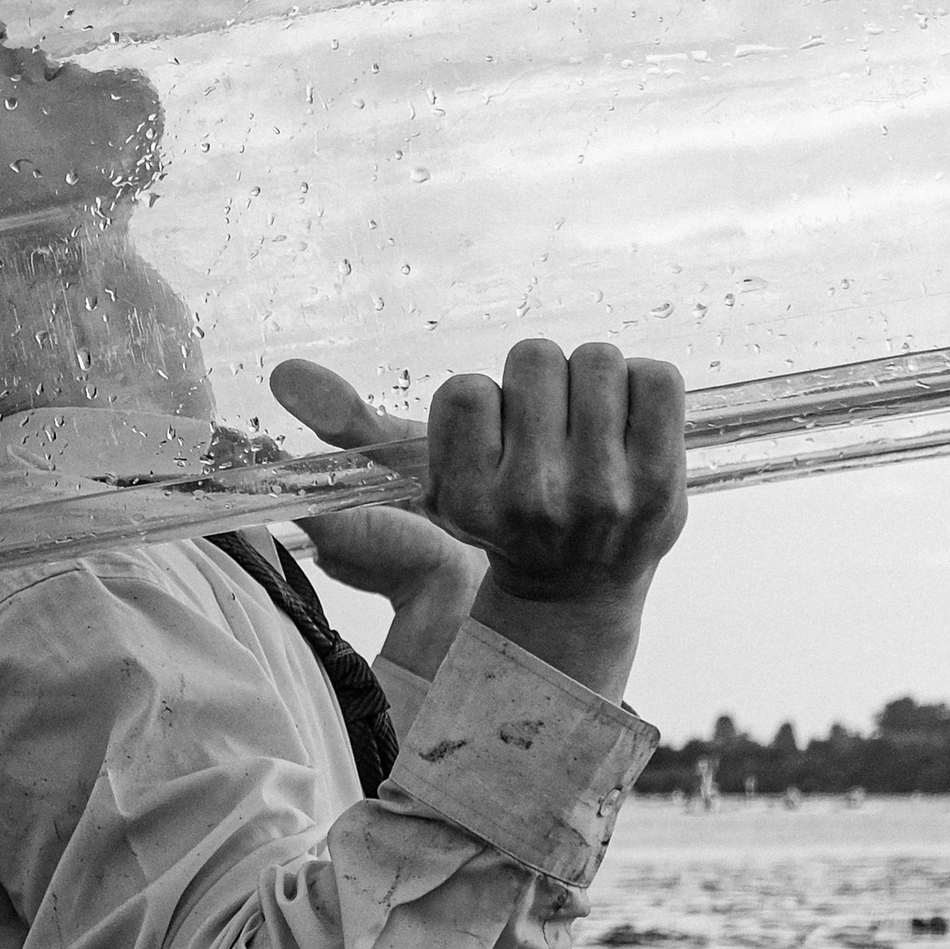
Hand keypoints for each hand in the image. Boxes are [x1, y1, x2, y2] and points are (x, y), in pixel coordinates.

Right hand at [273, 339, 685, 702]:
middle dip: (537, 385)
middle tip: (546, 433)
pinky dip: (644, 389)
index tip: (493, 450)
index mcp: (470, 502)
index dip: (480, 408)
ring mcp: (606, 494)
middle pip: (533, 358)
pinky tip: (629, 431)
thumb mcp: (424, 481)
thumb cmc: (500, 520)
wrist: (580, 590)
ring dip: (591, 383)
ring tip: (588, 431)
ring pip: (595, 358)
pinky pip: (656, 375)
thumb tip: (284, 373)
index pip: (464, 391)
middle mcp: (535, 503)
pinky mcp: (665, 482)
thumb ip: (353, 425)